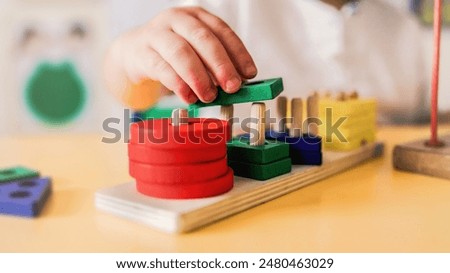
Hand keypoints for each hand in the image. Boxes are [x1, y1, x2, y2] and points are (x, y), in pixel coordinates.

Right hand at [116, 7, 256, 103]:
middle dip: (221, 64)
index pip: (222, 31)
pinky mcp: (142, 53)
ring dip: (199, 77)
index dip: (238, 53)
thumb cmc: (172, 53)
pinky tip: (189, 97)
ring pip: (181, 52)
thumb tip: (237, 84)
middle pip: (202, 38)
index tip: (249, 73)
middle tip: (232, 87)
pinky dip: (179, 85)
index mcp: (196, 16)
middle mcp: (176, 20)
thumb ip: (215, 65)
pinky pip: (162, 69)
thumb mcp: (196, 52)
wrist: (133, 53)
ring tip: (210, 96)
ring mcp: (156, 34)